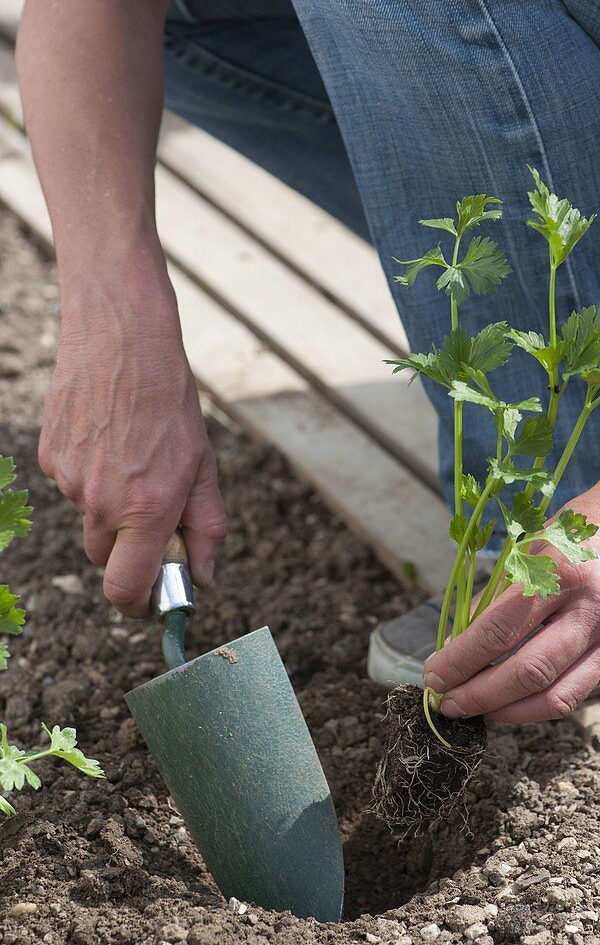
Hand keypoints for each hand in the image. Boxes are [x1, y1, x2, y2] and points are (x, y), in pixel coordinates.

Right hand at [39, 270, 227, 617]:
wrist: (121, 338)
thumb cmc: (171, 401)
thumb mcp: (204, 467)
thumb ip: (205, 529)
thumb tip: (202, 578)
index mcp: (146, 510)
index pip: (126, 590)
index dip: (140, 605)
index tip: (153, 601)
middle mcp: (100, 503)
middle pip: (106, 559)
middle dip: (130, 552)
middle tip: (155, 517)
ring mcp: (69, 480)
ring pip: (90, 518)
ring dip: (112, 507)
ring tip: (135, 456)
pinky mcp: (49, 456)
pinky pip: (72, 484)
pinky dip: (92, 476)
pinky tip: (111, 438)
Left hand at [423, 475, 599, 722]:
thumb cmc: (583, 528)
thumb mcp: (532, 546)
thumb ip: (496, 597)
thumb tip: (458, 644)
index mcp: (561, 572)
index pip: (500, 630)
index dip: (461, 660)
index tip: (434, 674)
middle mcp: (592, 608)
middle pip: (527, 672)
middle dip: (478, 695)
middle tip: (446, 701)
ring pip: (555, 697)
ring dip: (506, 712)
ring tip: (473, 711)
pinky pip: (575, 693)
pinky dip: (537, 705)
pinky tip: (509, 703)